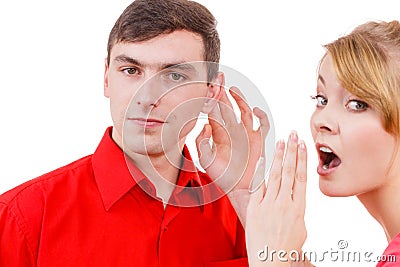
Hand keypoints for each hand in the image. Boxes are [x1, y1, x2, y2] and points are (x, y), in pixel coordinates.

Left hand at [195, 86, 268, 192]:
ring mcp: (246, 133)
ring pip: (244, 110)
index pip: (215, 111)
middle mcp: (232, 129)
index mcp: (219, 132)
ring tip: (232, 89)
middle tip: (220, 78)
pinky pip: (263, 124)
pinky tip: (255, 110)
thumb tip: (204, 127)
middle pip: (228, 106)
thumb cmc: (222, 175)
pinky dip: (262, 116)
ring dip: (239, 99)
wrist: (238, 188)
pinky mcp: (259, 139)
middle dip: (223, 92)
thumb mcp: (206, 160)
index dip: (212, 99)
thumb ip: (202, 145)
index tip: (210, 87)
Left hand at [245, 132, 307, 266]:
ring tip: (281, 142)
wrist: (270, 260)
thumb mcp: (299, 227)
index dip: (302, 160)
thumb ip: (295, 208)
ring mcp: (269, 204)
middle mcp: (284, 203)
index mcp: (298, 208)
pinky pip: (259, 186)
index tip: (304, 146)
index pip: (301, 178)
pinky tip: (264, 159)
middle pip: (289, 172)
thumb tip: (292, 196)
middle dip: (292, 151)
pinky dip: (262, 171)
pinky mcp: (255, 208)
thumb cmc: (285, 247)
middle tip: (293, 135)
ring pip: (275, 175)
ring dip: (279, 157)